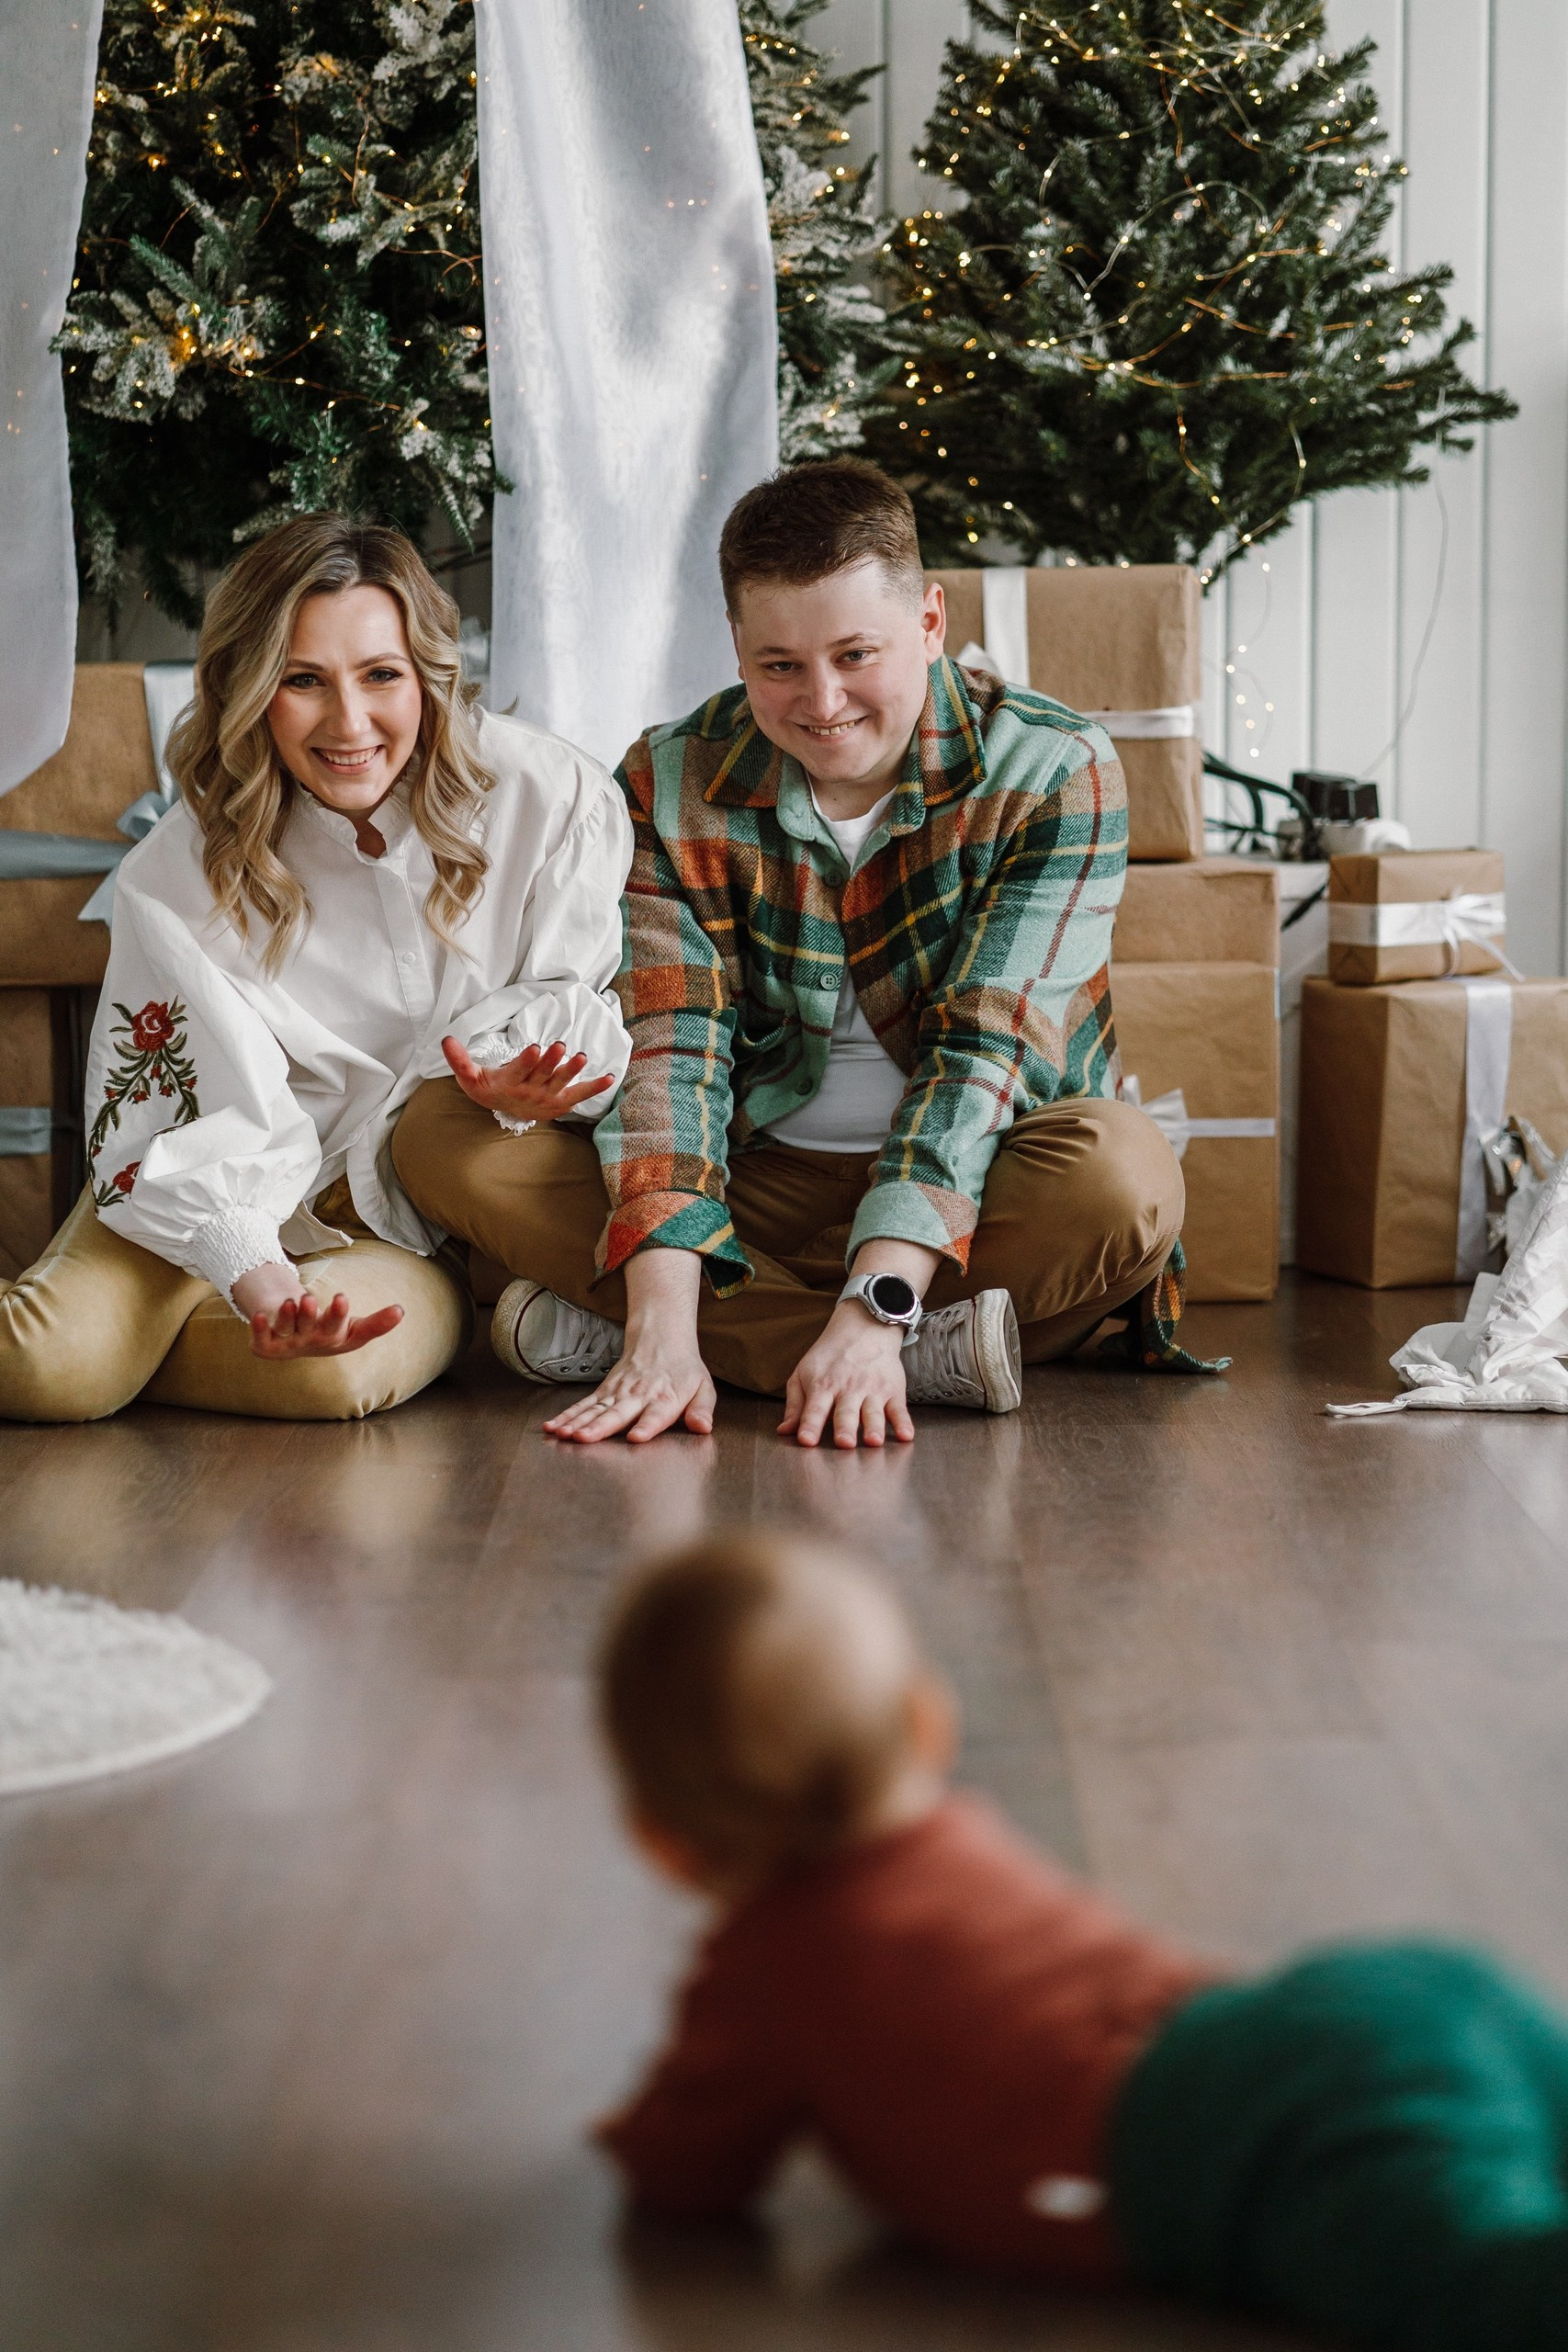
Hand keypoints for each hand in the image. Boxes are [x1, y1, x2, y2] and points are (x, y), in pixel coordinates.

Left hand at [232, 1263, 404, 1359]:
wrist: (290, 1345)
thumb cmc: (326, 1331)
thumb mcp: (352, 1328)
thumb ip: (377, 1322)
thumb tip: (402, 1310)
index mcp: (336, 1338)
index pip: (348, 1331)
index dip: (346, 1317)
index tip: (345, 1298)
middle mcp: (313, 1343)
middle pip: (319, 1330)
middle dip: (322, 1316)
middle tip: (321, 1299)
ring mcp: (289, 1343)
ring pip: (290, 1329)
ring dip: (292, 1316)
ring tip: (296, 1300)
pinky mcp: (266, 1345)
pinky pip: (261, 1339)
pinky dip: (258, 1328)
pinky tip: (256, 1316)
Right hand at [443, 1033, 614, 1124]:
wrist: (502, 1111)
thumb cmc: (487, 1087)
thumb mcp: (469, 1076)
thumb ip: (459, 1059)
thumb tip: (446, 1039)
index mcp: (509, 1084)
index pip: (519, 1071)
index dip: (528, 1061)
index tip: (536, 1047)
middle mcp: (530, 1092)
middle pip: (542, 1075)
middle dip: (552, 1061)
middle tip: (560, 1046)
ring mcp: (547, 1097)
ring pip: (561, 1084)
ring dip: (572, 1071)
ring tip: (582, 1057)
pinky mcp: (561, 1101)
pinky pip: (579, 1095)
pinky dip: (594, 1087)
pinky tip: (609, 1078)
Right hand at [542, 1330, 716, 1443]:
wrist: (661, 1337)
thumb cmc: (683, 1370)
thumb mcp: (703, 1388)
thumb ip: (702, 1409)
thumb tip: (703, 1426)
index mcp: (665, 1398)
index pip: (656, 1414)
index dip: (647, 1426)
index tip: (636, 1437)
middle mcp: (638, 1396)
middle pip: (618, 1413)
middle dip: (600, 1427)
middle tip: (584, 1438)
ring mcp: (618, 1393)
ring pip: (595, 1409)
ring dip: (577, 1421)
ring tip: (562, 1434)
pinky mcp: (604, 1391)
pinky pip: (583, 1405)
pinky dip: (567, 1415)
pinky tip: (553, 1426)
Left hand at [779, 1302, 915, 1449]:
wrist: (864, 1327)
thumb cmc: (830, 1357)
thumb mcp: (804, 1374)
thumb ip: (795, 1406)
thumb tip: (784, 1432)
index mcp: (823, 1386)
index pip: (814, 1408)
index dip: (810, 1425)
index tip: (806, 1440)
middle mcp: (848, 1389)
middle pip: (845, 1413)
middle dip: (845, 1428)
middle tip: (844, 1443)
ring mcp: (872, 1390)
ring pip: (873, 1413)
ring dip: (873, 1427)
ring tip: (873, 1442)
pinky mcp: (893, 1391)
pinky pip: (899, 1410)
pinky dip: (904, 1423)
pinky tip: (905, 1435)